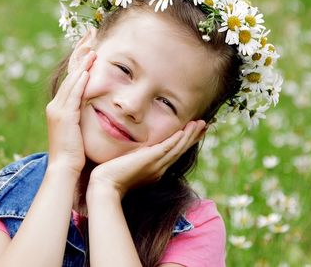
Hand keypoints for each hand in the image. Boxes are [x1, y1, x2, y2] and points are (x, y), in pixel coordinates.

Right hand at [46, 50, 95, 174]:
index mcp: (60, 108)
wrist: (64, 169)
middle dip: (80, 55)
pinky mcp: (64, 116)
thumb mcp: (79, 131)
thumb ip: (84, 117)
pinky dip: (79, 81)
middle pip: (70, 74)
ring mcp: (58, 110)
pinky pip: (73, 95)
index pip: (71, 79)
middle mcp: (56, 105)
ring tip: (91, 49)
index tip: (89, 46)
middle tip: (89, 37)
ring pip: (72, 81)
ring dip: (82, 64)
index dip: (80, 61)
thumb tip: (96, 110)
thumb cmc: (75, 154)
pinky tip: (87, 70)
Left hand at [87, 120, 206, 197]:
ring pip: (177, 148)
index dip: (186, 142)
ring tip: (200, 123)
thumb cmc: (113, 177)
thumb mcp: (130, 165)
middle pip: (181, 150)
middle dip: (193, 137)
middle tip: (204, 125)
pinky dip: (176, 140)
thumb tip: (138, 153)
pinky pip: (167, 148)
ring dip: (189, 135)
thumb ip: (137, 159)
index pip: (175, 153)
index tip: (194, 132)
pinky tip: (184, 131)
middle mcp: (160, 168)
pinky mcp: (150, 161)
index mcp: (157, 170)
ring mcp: (156, 165)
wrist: (106, 187)